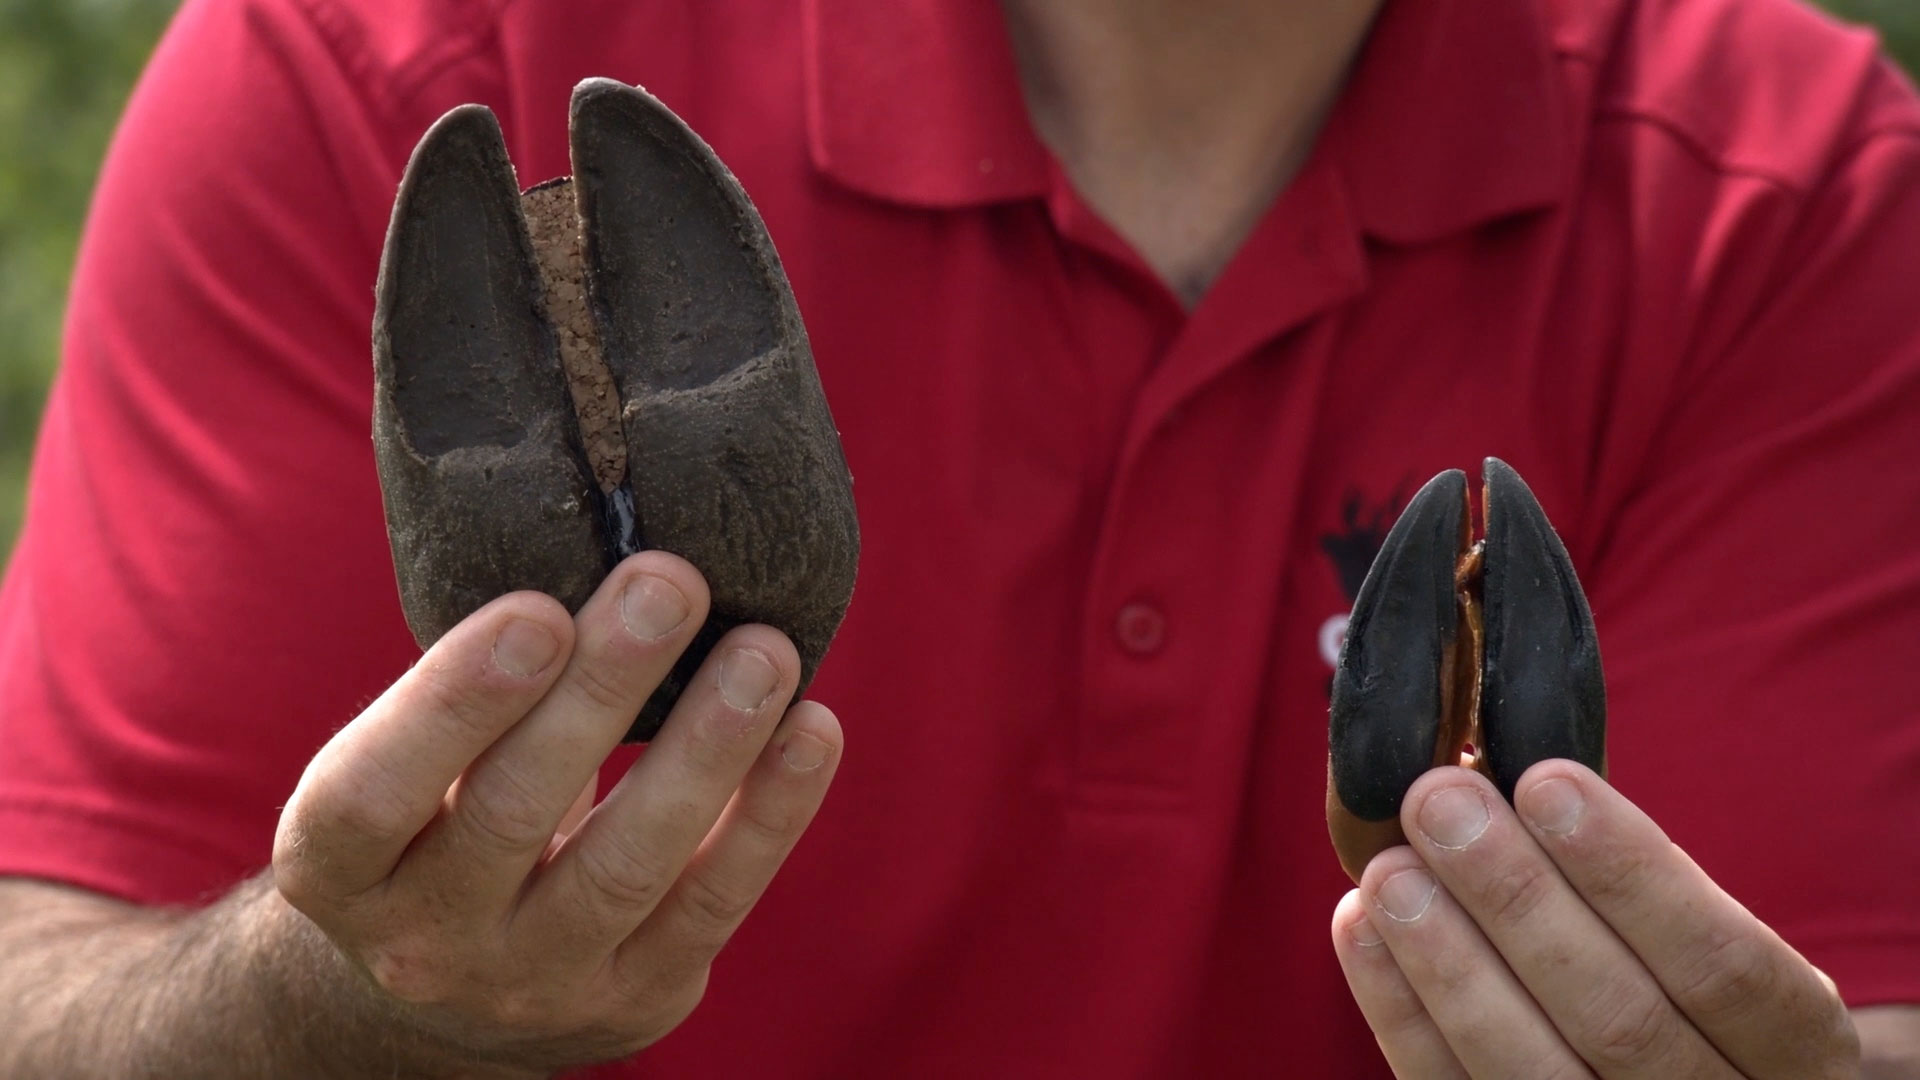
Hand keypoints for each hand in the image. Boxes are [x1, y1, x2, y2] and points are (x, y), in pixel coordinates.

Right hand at [272, 551, 841, 1074]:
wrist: (453, 996)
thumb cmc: (436, 825)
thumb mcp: (406, 769)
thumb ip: (476, 688)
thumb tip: (600, 534)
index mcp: (334, 869)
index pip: (370, 792)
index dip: (452, 703)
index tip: (538, 610)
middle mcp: (424, 942)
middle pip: (512, 814)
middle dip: (603, 689)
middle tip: (671, 582)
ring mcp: (533, 986)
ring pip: (627, 868)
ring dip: (707, 749)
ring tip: (765, 652)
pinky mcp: (635, 1003)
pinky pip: (713, 906)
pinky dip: (769, 815)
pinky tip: (811, 730)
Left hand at [1330, 762, 1857, 1077]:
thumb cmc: (1676, 986)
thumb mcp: (1703, 935)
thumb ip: (1632, 881)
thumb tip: (1509, 779)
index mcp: (1796, 1048)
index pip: (1724, 965)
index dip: (1633, 874)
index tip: (1545, 781)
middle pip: (1619, 1019)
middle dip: (1517, 898)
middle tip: (1440, 800)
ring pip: (1532, 1071)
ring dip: (1447, 958)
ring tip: (1391, 867)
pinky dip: (1399, 1012)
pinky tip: (1361, 925)